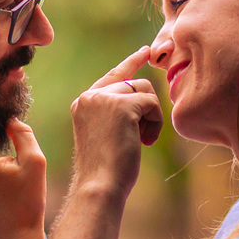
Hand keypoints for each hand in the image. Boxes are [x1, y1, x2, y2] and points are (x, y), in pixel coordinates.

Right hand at [70, 47, 162, 197]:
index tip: (146, 52)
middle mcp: (90, 96)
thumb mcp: (107, 133)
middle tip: (145, 136)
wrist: (100, 186)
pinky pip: (152, 103)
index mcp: (83, 103)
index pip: (112, 76)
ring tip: (142, 140)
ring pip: (144, 90)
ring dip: (151, 116)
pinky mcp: (121, 105)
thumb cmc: (107, 169)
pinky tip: (145, 141)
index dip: (131, 63)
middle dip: (146, 107)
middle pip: (133, 82)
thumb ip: (116, 111)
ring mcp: (104, 98)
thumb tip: (140, 91)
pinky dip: (155, 122)